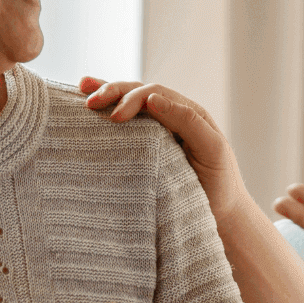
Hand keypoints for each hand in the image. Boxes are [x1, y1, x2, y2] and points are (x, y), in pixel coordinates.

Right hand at [79, 77, 249, 226]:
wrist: (221, 214)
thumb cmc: (219, 184)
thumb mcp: (211, 149)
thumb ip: (188, 121)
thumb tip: (153, 99)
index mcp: (188, 114)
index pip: (154, 95)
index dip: (132, 99)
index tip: (115, 118)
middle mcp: (172, 116)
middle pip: (138, 93)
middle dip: (113, 92)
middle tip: (90, 103)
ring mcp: (158, 131)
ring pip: (129, 103)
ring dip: (106, 93)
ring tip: (82, 88)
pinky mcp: (147, 148)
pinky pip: (127, 123)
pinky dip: (108, 110)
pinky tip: (89, 107)